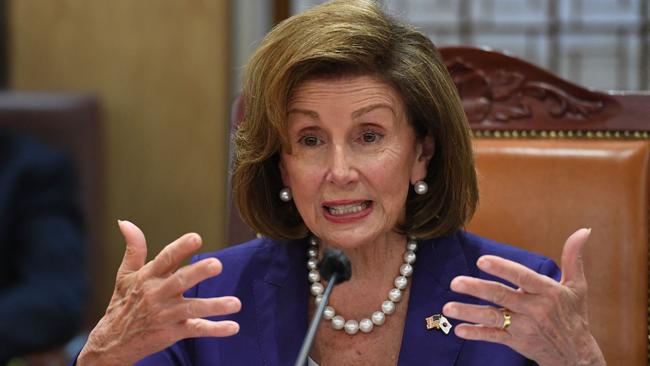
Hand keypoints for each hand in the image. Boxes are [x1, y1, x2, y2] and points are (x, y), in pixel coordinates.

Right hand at [78, 220, 240, 364]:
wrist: (112, 343)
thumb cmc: (123, 303)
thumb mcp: (125, 275)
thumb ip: (134, 249)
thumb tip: (124, 222)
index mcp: (148, 277)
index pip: (165, 259)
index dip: (180, 248)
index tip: (196, 238)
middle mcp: (157, 294)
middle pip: (181, 281)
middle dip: (199, 272)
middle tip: (218, 264)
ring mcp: (165, 314)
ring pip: (193, 308)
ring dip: (214, 306)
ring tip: (236, 303)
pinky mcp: (172, 332)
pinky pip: (196, 329)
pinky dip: (215, 329)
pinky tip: (234, 327)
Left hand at [443, 228, 605, 365]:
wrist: (576, 354)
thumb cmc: (574, 314)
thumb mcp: (577, 286)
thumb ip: (573, 257)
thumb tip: (583, 230)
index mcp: (548, 291)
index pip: (523, 277)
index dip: (503, 268)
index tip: (482, 260)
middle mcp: (535, 309)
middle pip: (502, 296)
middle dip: (477, 288)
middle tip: (455, 282)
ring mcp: (524, 326)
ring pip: (494, 317)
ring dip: (469, 312)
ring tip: (448, 307)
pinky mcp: (516, 341)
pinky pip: (494, 336)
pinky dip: (476, 333)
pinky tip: (458, 330)